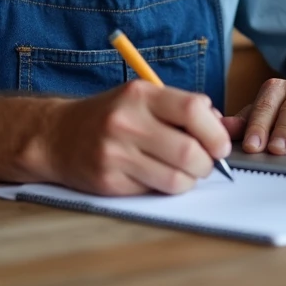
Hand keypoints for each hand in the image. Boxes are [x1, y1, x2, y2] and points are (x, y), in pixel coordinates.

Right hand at [44, 80, 230, 195]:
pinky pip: (154, 191)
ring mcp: (115, 153)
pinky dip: (164, 187)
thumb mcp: (145, 98)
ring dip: (189, 180)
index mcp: (140, 94)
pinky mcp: (109, 181)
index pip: (193, 110)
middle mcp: (127, 122)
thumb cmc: (111, 115)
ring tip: (182, 171)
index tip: (219, 144)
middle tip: (204, 163)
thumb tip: (229, 128)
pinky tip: (154, 175)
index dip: (215, 132)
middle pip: (189, 152)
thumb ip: (186, 109)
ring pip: (176, 180)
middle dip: (207, 164)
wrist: (56, 135)